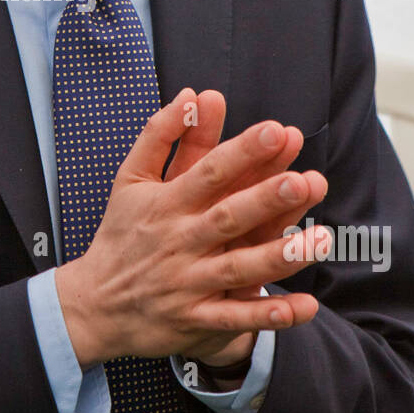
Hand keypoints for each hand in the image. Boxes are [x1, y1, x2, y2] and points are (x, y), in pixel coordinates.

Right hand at [55, 87, 326, 367]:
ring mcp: (188, 283)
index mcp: (167, 204)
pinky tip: (304, 307)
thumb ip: (160, 134)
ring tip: (320, 240)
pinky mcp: (195, 319)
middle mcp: (180, 241)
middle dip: (266, 200)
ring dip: (279, 257)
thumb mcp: (130, 179)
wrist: (93, 304)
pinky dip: (268, 315)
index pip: (209, 171)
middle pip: (228, 217)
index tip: (276, 131)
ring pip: (238, 269)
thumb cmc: (120, 234)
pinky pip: (236, 319)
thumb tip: (191, 94)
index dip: (243, 152)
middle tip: (303, 181)